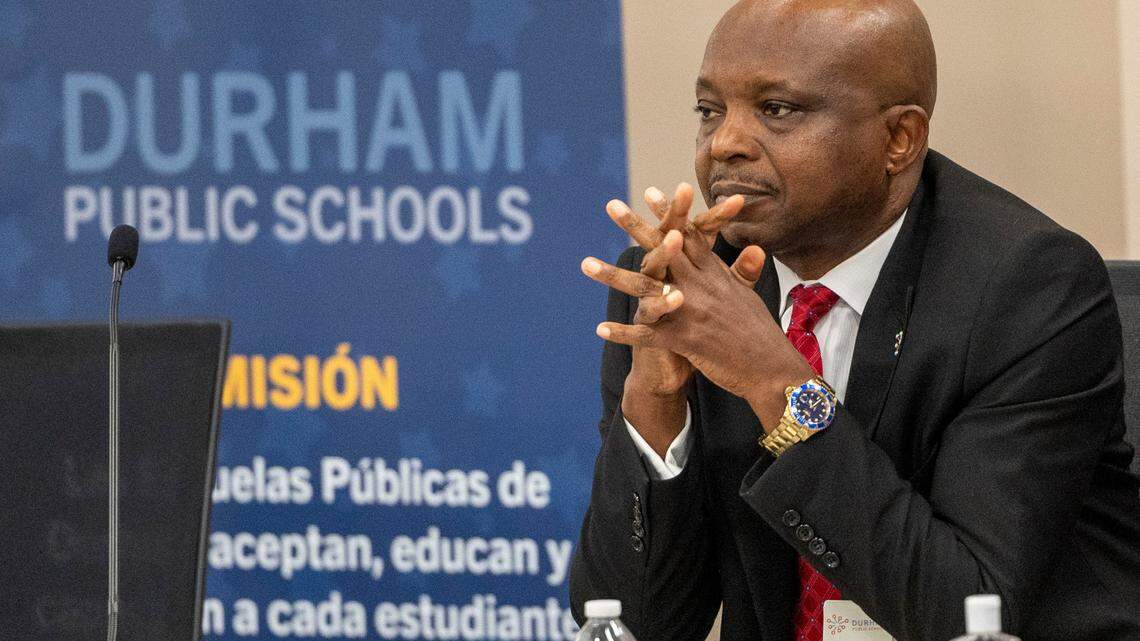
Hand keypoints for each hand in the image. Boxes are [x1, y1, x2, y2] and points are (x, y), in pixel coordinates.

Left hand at [585, 221, 814, 432]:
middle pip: (661, 250)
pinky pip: (648, 335)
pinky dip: (624, 333)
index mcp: (714, 275)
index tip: (651, 193)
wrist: (771, 368)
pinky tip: (600, 330)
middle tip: (611, 205)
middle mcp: (699, 287)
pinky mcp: (686, 340)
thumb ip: (744, 272)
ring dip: (612, 276)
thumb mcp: (750, 296)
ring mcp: (690, 312)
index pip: (687, 237)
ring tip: (585, 264)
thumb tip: (753, 248)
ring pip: (645, 289)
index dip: (669, 214)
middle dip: (635, 227)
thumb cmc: (760, 333)